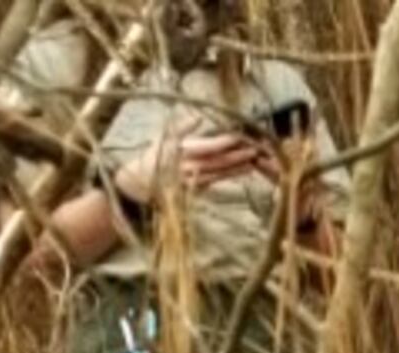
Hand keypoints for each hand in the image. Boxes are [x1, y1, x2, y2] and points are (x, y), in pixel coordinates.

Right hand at [120, 124, 263, 203]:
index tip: (241, 135)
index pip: (210, 146)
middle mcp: (189, 166)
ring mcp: (194, 180)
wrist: (141, 181)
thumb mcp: (165, 137)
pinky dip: (232, 174)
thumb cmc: (156, 155)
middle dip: (239, 155)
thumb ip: (182, 127)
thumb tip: (198, 117)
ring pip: (221, 172)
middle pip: (220, 161)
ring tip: (255, 159)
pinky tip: (245, 170)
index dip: (227, 141)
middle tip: (256, 148)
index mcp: (181, 151)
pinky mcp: (197, 189)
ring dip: (239, 166)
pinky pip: (218, 180)